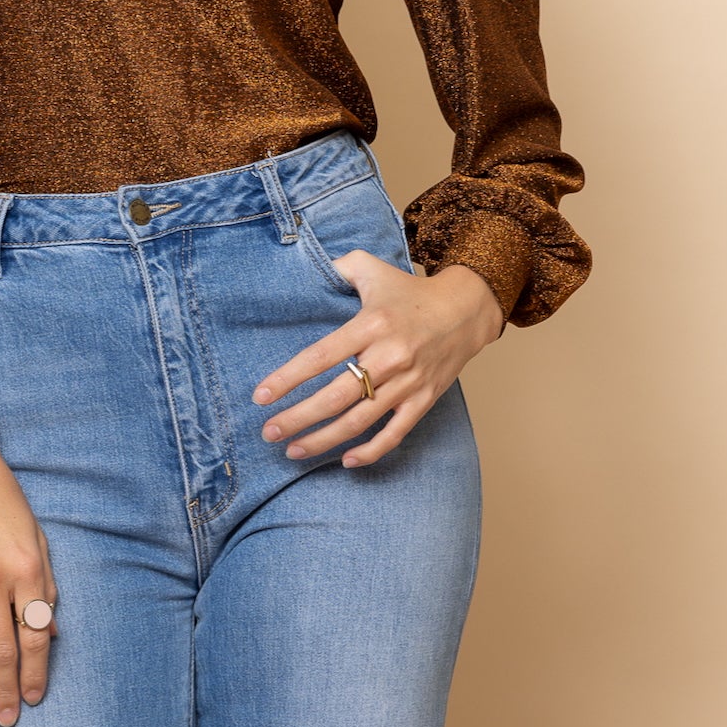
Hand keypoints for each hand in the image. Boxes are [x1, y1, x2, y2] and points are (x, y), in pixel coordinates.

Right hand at [0, 420, 58, 725]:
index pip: (35, 636)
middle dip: (6, 690)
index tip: (34, 698)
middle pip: (2, 650)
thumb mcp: (37, 536)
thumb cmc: (3, 497)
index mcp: (27, 569)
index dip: (36, 673)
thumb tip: (50, 632)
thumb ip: (45, 584)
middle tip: (6, 719)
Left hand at [251, 258, 503, 467]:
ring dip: (323, 440)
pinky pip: (395, 434)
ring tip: (292, 450)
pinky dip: (370, 452)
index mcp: (371, 324)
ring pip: (359, 421)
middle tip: (268, 432)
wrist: (465, 310)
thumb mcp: (372, 268)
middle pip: (335, 397)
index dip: (288, 378)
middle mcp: (389, 356)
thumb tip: (308, 268)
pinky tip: (344, 460)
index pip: (321, 356)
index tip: (261, 396)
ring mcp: (408, 383)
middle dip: (297, 418)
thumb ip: (338, 266)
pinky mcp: (424, 400)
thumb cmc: (410, 291)